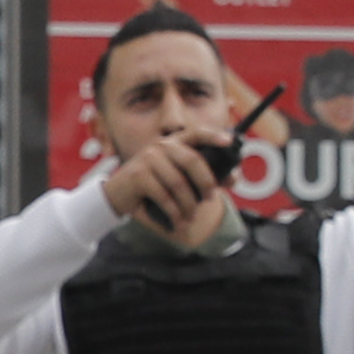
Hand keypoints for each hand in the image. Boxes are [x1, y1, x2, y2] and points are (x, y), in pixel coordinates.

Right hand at [98, 127, 230, 242]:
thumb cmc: (154, 185)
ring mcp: (148, 158)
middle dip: (206, 182)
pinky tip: (178, 220)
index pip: (196, 133)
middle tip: (211, 198)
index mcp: (174, 142)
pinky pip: (164, 195)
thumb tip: (234, 178)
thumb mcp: (179, 178)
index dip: (214, 136)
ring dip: (189, 204)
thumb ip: (205, 176)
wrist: (119, 194)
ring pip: (179, 183)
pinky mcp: (139, 174)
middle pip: (192, 160)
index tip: (229, 142)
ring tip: (192, 216)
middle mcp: (161, 145)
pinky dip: (174, 212)